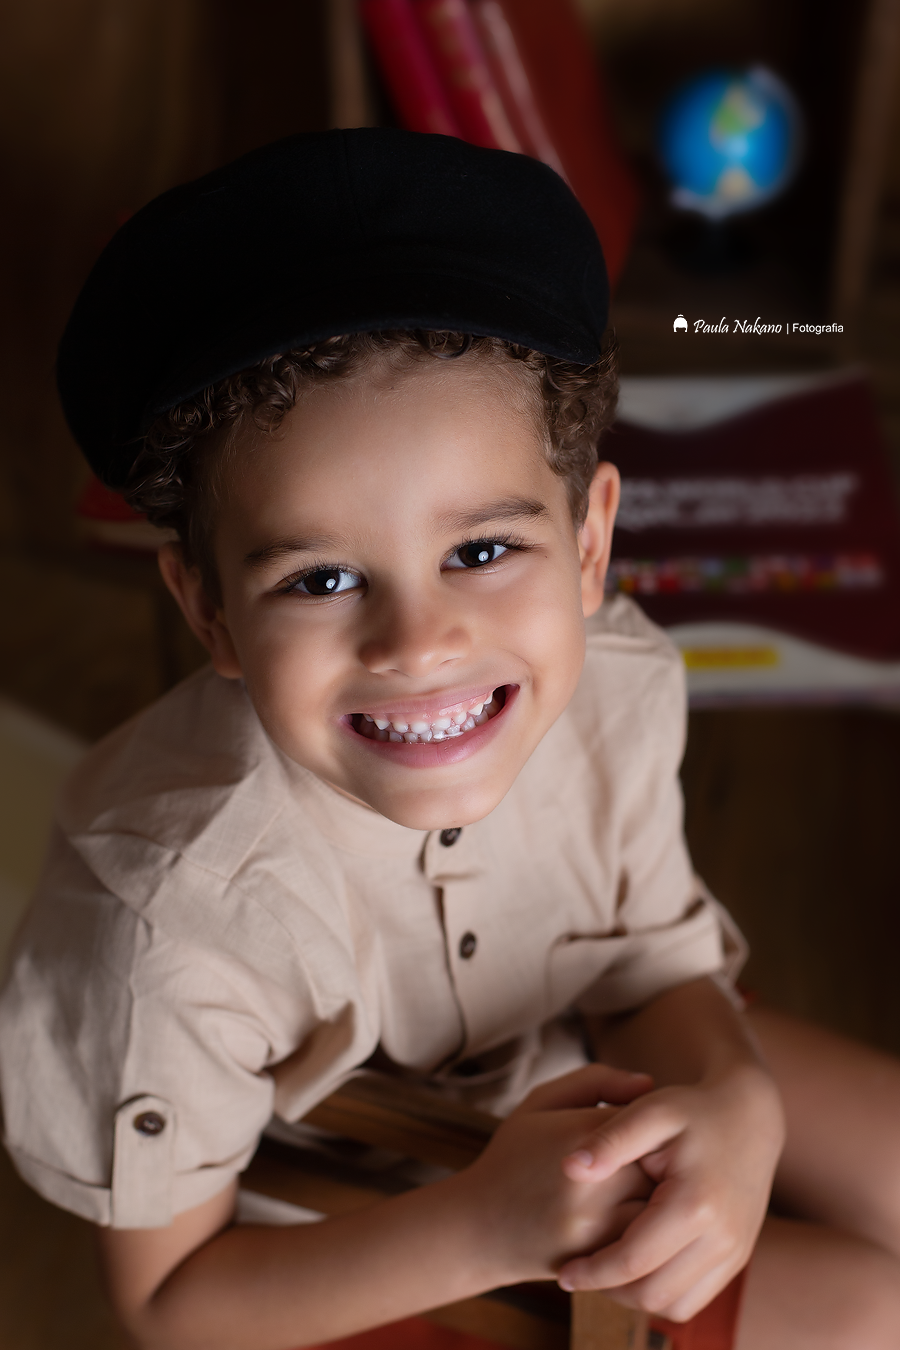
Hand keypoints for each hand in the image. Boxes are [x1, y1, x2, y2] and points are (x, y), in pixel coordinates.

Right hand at [460, 1064, 655, 1283]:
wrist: (476, 1227)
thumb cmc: (512, 1156)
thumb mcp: (540, 1102)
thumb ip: (595, 1081)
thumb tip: (648, 1084)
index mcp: (579, 1135)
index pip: (646, 1120)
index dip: (648, 1125)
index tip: (639, 1131)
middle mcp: (592, 1182)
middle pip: (662, 1166)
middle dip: (661, 1164)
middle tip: (650, 1163)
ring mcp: (595, 1226)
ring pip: (660, 1210)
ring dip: (659, 1201)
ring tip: (643, 1192)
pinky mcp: (598, 1260)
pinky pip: (646, 1244)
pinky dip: (647, 1233)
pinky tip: (633, 1222)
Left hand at [556, 1063, 784, 1319]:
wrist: (751, 1115)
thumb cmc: (692, 1109)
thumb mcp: (650, 1111)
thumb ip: (610, 1140)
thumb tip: (568, 1167)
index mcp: (695, 1204)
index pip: (634, 1261)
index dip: (593, 1272)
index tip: (563, 1273)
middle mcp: (722, 1238)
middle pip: (654, 1294)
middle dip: (610, 1291)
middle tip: (579, 1274)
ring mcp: (735, 1252)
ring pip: (674, 1305)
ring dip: (634, 1298)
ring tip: (604, 1271)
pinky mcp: (737, 1257)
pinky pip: (693, 1299)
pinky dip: (661, 1294)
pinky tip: (636, 1267)